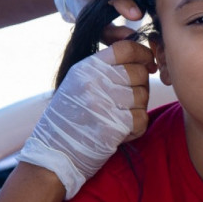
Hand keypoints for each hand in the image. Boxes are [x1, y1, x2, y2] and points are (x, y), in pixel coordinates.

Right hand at [16, 40, 153, 196]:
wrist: (54, 153)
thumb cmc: (69, 118)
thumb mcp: (77, 83)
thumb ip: (104, 68)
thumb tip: (142, 56)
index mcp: (86, 68)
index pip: (125, 48)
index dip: (143, 53)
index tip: (148, 62)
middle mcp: (94, 82)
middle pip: (139, 72)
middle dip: (141, 85)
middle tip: (128, 98)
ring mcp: (103, 104)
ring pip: (143, 96)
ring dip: (137, 108)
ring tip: (119, 116)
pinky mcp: (113, 126)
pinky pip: (142, 119)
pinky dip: (136, 127)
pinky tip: (120, 131)